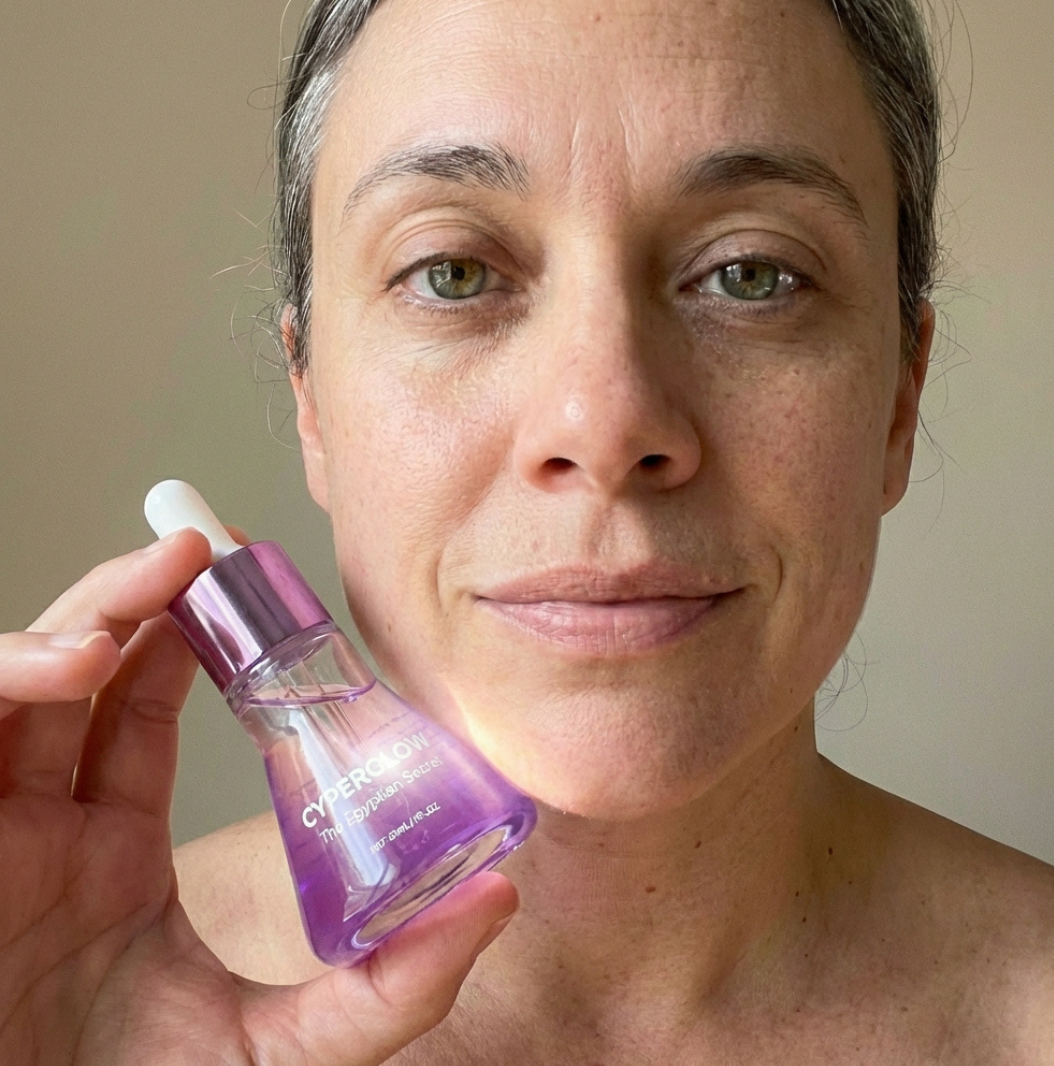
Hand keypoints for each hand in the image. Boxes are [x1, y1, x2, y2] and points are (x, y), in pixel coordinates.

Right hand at [0, 530, 517, 1064]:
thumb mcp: (284, 1052)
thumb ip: (388, 988)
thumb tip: (495, 899)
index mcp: (112, 855)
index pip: (140, 709)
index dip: (184, 636)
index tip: (247, 581)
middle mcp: (48, 828)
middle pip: (84, 672)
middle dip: (136, 596)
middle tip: (204, 547)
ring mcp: (0, 831)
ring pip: (23, 683)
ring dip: (82, 616)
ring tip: (157, 587)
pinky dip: (10, 677)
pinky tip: (75, 663)